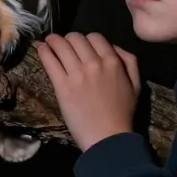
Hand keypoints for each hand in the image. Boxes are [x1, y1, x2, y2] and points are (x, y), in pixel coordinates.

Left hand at [34, 32, 141, 152]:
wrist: (108, 139)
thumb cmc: (122, 114)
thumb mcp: (136, 85)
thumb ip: (129, 61)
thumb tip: (113, 46)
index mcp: (113, 62)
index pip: (95, 36)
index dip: (86, 39)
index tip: (80, 46)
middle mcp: (94, 63)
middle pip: (75, 37)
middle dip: (68, 39)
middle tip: (63, 45)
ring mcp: (77, 74)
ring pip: (60, 44)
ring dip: (52, 40)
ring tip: (48, 42)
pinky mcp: (62, 85)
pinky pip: (49, 60)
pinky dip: (43, 50)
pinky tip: (40, 48)